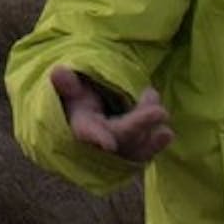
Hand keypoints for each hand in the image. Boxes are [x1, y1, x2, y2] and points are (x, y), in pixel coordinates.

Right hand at [50, 65, 173, 162]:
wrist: (87, 114)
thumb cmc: (79, 99)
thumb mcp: (73, 89)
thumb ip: (69, 84)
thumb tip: (57, 71)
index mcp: (81, 125)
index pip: (87, 132)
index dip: (97, 137)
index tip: (109, 144)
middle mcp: (96, 143)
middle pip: (119, 136)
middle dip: (138, 125)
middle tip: (161, 112)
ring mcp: (115, 148)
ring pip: (133, 148)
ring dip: (150, 137)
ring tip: (163, 117)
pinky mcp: (129, 150)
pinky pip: (141, 153)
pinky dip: (154, 145)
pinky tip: (166, 135)